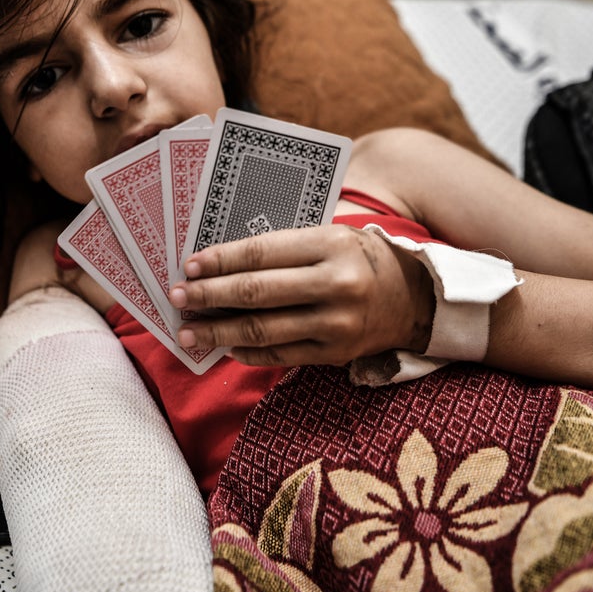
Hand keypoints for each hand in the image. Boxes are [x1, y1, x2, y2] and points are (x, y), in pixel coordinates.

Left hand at [168, 224, 433, 366]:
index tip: (190, 265)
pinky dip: (248, 352)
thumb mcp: (329, 236)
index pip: (262, 253)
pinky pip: (281, 355)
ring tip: (189, 331)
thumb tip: (222, 260)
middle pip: (257, 293)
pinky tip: (225, 347)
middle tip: (178, 297)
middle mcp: (335, 285)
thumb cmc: (359, 258)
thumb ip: (284, 246)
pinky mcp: (335, 354)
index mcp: (331, 245)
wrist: (413, 298)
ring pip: (264, 330)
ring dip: (219, 332)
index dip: (221, 260)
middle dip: (209, 296)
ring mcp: (336, 324)